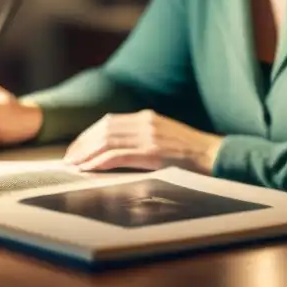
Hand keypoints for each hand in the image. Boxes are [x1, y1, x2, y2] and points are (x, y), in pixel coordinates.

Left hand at [63, 109, 222, 174]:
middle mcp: (146, 122)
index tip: (76, 147)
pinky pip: (118, 155)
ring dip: (87, 154)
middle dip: (82, 144)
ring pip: (107, 141)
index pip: (109, 122)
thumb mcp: (166, 137)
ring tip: (74, 165)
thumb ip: (144, 138)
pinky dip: (100, 162)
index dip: (89, 134)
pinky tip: (89, 169)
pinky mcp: (153, 152)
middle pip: (103, 129)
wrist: (217, 156)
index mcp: (148, 117)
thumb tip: (118, 152)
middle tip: (69, 158)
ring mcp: (149, 136)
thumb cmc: (193, 154)